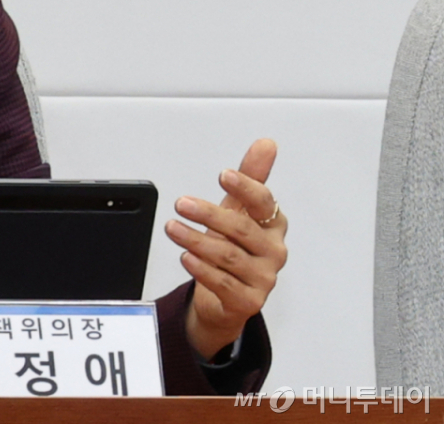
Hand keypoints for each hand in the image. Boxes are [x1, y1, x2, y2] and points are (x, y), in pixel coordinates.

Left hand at [165, 138, 288, 359]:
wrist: (227, 296)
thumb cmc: (234, 246)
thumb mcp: (238, 209)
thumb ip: (250, 177)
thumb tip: (266, 143)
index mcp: (273, 225)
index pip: (264, 203)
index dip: (245, 187)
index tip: (223, 175)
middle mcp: (272, 251)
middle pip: (241, 229)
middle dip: (208, 214)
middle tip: (181, 203)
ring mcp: (263, 278)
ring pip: (228, 256)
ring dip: (196, 240)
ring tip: (173, 228)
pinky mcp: (249, 301)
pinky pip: (223, 283)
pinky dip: (201, 268)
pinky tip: (185, 256)